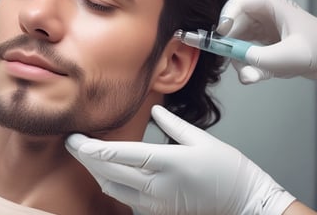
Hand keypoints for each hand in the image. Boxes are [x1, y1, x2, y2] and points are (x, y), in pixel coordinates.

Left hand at [66, 105, 294, 214]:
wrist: (243, 202)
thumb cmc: (226, 169)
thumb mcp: (201, 139)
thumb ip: (172, 125)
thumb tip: (155, 112)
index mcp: (166, 163)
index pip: (119, 155)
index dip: (91, 148)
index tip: (76, 137)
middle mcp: (156, 185)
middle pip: (109, 171)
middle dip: (85, 157)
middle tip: (72, 141)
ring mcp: (155, 202)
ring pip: (112, 187)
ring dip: (95, 171)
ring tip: (85, 153)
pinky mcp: (157, 210)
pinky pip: (124, 198)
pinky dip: (110, 182)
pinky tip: (106, 171)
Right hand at [217, 0, 316, 87]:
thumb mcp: (292, 56)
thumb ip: (264, 63)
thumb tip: (243, 74)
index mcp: (271, 5)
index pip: (240, 2)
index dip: (227, 15)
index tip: (221, 33)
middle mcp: (261, 14)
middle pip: (232, 22)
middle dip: (230, 43)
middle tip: (234, 60)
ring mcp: (258, 27)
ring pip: (234, 39)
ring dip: (238, 58)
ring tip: (251, 73)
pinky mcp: (258, 42)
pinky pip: (241, 51)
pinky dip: (244, 64)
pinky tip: (255, 73)